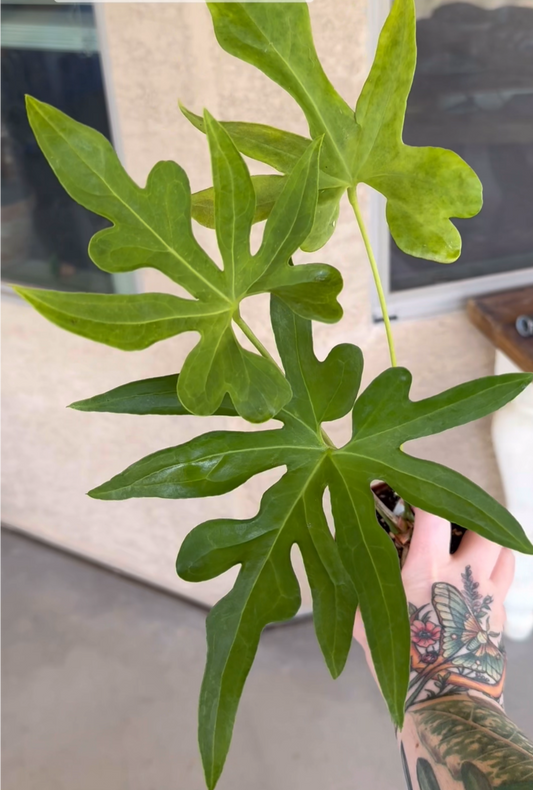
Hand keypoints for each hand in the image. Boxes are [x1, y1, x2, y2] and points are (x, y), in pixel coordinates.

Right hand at [354, 509, 514, 708]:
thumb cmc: (404, 663)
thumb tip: (345, 564)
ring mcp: (488, 594)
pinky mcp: (500, 615)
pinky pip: (505, 579)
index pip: (433, 510)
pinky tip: (478, 575)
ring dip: (490, 537)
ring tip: (470, 539)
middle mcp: (464, 574)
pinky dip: (496, 568)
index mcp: (428, 569)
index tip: (407, 484)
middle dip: (472, 510)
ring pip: (504, 548)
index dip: (421, 490)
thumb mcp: (368, 620)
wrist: (447, 702)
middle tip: (453, 511)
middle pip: (486, 523)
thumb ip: (362, 586)